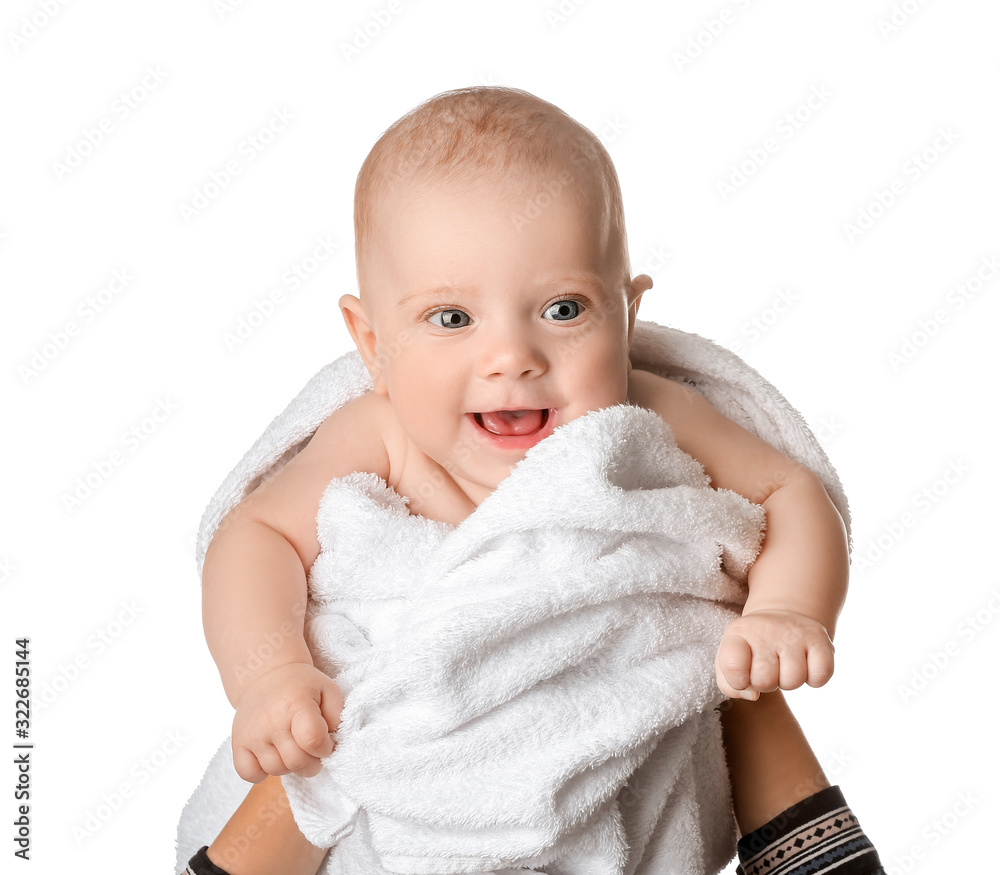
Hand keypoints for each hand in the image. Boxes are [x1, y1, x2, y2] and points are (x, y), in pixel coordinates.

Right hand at [231, 662, 343, 782]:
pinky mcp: (238, 743)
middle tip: (312, 752)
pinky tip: (272, 756)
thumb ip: (337, 715)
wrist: (266, 675)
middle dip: (312, 763)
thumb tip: (331, 740)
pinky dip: (261, 773)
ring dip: (289, 766)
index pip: (313, 741)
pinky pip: (248, 774)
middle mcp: (272, 720)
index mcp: (297, 705)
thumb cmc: (301, 685)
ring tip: (293, 749)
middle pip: (296, 761)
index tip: (325, 743)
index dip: (325, 748)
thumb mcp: (327, 689)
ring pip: (276, 770)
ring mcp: (253, 733)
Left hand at [715, 609, 833, 700]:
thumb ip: (730, 685)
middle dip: (765, 684)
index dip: (738, 681)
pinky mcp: (820, 640)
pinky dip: (814, 679)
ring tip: (784, 666)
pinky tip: (805, 665)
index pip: (733, 666)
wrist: (782, 617)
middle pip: (764, 681)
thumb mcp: (730, 660)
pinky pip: (820, 676)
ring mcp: (794, 634)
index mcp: (738, 633)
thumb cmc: (752, 648)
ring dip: (789, 682)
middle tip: (768, 669)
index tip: (743, 674)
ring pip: (793, 681)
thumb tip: (754, 695)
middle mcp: (766, 630)